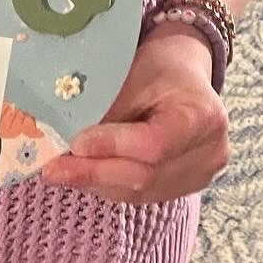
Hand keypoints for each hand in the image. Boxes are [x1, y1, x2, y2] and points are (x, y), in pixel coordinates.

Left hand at [41, 24, 229, 202]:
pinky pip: (141, 195)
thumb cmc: (159, 67)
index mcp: (204, 116)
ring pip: (140, 191)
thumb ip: (109, 108)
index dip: (112, 147)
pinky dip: (108, 185)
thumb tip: (69, 141)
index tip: (74, 143)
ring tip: (60, 172)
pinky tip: (82, 175)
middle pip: (146, 175)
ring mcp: (200, 176)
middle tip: (52, 169)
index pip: (153, 144)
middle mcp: (210, 153)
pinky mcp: (184, 187)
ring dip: (96, 183)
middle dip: (94, 172)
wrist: (185, 75)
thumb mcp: (134, 73)